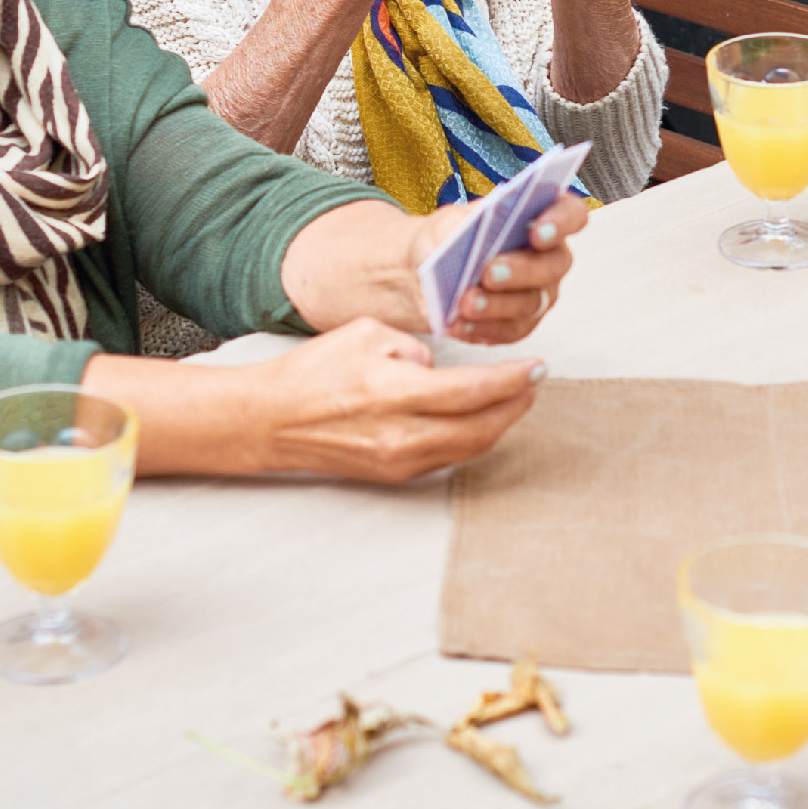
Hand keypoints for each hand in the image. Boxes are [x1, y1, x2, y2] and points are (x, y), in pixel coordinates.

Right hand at [253, 318, 542, 481]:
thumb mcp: (367, 333)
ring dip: (501, 423)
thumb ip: (414, 348)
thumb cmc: (314, 370)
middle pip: (481, 427)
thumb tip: (441, 367)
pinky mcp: (393, 474)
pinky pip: (448, 457)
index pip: (471, 391)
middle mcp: (399, 435)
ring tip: (518, 397)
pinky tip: (483, 417)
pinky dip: (473, 437)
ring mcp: (397, 461)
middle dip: (517, 404)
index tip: (538, 365)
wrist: (269, 420)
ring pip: (469, 447)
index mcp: (392, 392)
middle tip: (536, 380)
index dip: (513, 380)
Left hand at [442, 189, 585, 344]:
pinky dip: (482, 327)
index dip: (561, 222)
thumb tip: (467, 231)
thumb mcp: (445, 222)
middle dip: (522, 270)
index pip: (571, 214)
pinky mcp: (520, 324)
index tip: (537, 233)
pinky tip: (459, 323)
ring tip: (465, 303)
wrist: (425, 274)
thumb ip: (458, 223)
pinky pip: (509, 330)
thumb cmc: (445, 239)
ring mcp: (538, 293)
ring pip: (531, 302)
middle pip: (553, 264)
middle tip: (490, 273)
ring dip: (496, 304)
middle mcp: (548, 256)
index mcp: (540, 217)